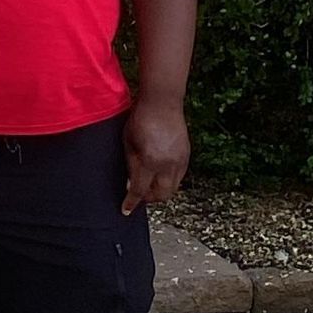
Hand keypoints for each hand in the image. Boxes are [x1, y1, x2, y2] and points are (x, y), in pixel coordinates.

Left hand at [123, 93, 189, 211]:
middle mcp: (168, 164)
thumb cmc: (141, 118)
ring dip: (160, 191)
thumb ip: (131, 165)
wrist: (163, 103)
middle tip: (138, 197)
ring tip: (148, 187)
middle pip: (161, 195)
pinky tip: (159, 175)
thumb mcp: (128, 143)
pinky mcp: (186, 155)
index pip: (139, 190)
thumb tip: (130, 183)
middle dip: (148, 199)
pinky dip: (168, 181)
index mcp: (150, 161)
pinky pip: (179, 177)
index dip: (131, 202)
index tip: (125, 210)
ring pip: (172, 188)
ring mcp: (180, 160)